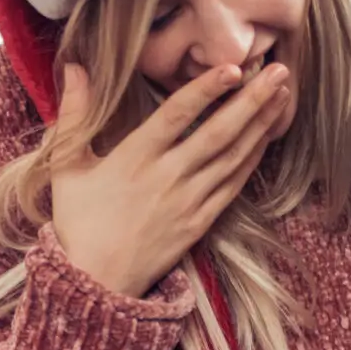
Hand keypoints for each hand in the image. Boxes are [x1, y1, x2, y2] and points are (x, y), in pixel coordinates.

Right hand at [46, 59, 295, 298]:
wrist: (94, 283)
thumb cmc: (77, 223)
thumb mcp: (67, 166)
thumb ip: (73, 114)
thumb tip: (75, 66)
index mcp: (134, 159)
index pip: (176, 115)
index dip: (206, 90)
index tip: (233, 68)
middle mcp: (167, 177)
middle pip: (217, 133)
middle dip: (251, 101)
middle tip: (279, 71)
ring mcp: (188, 202)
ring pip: (232, 158)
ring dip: (259, 125)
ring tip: (282, 96)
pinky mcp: (199, 224)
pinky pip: (232, 187)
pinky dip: (251, 160)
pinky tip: (266, 138)